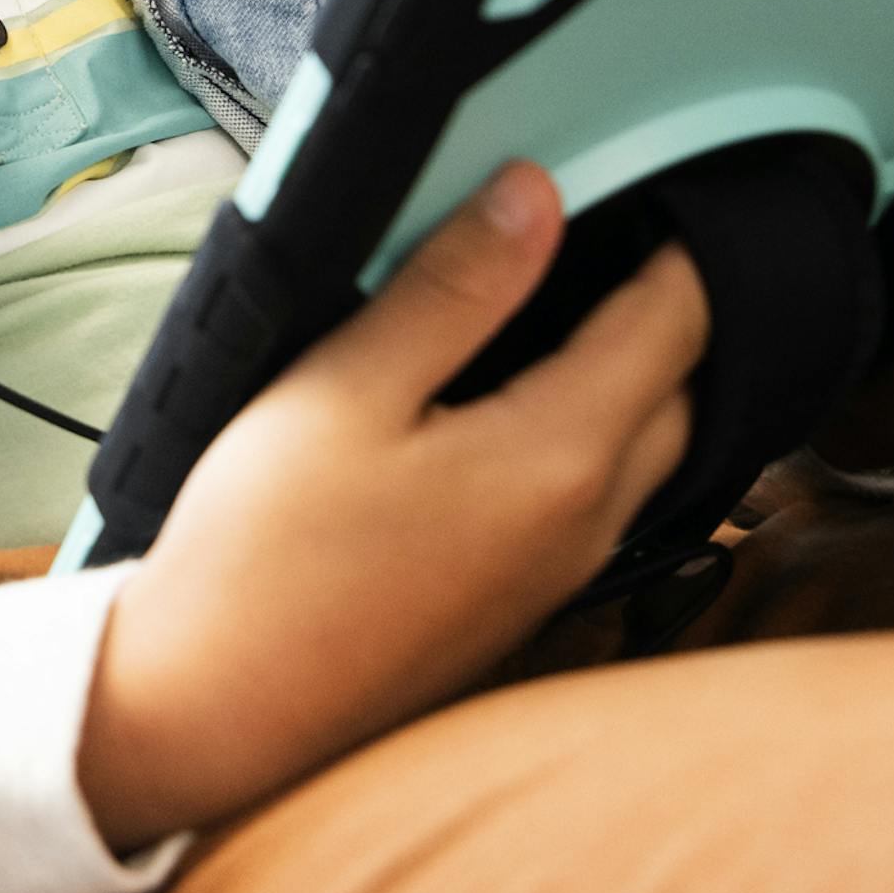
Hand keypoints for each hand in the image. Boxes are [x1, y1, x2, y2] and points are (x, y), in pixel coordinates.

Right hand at [75, 163, 704, 849]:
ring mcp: (560, 577)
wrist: (212, 713)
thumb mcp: (344, 389)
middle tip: (613, 230)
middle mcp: (588, 523)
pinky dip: (589, 436)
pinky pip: (598, 501)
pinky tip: (512, 408)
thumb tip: (538, 195)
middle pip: (681, 390)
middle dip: (669, 307)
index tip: (657, 179)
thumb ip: (451, 288)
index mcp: (560, 455)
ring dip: (632, 376)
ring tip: (565, 304)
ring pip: (648, 452)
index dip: (680, 240)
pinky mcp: (520, 608)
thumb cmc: (264, 554)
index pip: (677, 320)